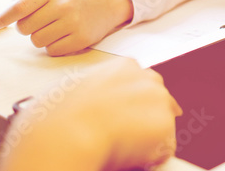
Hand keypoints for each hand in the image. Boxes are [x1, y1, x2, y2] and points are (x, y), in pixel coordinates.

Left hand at [0, 0, 133, 55]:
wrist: (104, 3)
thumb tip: (2, 13)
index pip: (20, 6)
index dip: (4, 17)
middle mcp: (62, 4)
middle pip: (24, 28)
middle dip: (26, 28)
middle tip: (39, 22)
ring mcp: (73, 22)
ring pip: (36, 41)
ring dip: (39, 37)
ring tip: (52, 28)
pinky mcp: (81, 39)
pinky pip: (51, 50)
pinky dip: (52, 46)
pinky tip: (62, 36)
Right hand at [0, 58, 180, 170]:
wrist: (67, 134)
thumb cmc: (60, 115)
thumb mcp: (74, 87)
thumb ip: (95, 88)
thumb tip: (93, 102)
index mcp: (124, 67)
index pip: (142, 81)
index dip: (135, 102)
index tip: (127, 115)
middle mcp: (147, 79)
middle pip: (159, 99)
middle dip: (147, 116)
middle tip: (127, 136)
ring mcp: (159, 101)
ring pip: (162, 124)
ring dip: (148, 138)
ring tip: (120, 147)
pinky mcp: (165, 126)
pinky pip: (163, 149)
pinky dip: (150, 157)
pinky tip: (127, 156)